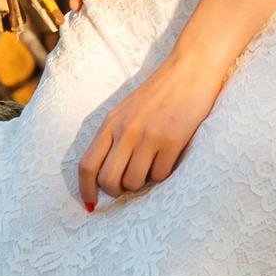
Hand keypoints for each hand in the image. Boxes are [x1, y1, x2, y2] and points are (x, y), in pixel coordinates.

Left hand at [77, 39, 227, 207]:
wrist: (190, 70)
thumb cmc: (159, 93)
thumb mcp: (127, 111)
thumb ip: (114, 136)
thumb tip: (107, 174)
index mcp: (110, 123)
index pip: (87, 165)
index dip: (86, 190)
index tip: (92, 205)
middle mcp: (125, 131)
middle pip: (108, 180)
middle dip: (117, 191)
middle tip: (128, 186)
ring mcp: (148, 136)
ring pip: (134, 182)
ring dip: (142, 183)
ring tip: (151, 167)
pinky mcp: (172, 141)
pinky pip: (159, 175)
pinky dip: (162, 175)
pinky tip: (167, 160)